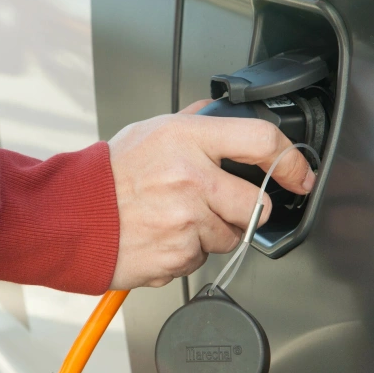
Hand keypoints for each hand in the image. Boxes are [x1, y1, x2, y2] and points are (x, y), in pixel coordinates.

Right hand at [108, 100, 315, 289]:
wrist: (74, 216)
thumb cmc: (108, 176)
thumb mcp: (149, 131)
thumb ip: (192, 123)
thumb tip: (221, 115)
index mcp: (186, 140)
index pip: (260, 140)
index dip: (290, 160)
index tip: (299, 174)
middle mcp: (190, 178)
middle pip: (256, 203)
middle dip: (244, 209)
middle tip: (216, 205)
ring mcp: (186, 220)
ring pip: (232, 236)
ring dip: (213, 232)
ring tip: (177, 219)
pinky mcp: (180, 255)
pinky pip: (204, 257)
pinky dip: (189, 251)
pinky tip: (164, 236)